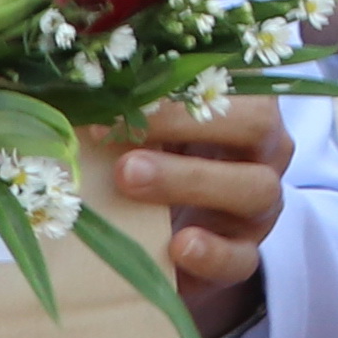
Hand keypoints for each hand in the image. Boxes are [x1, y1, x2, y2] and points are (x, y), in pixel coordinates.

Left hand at [86, 92, 290, 331]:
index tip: (116, 94)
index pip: (231, 80)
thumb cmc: (154, 163)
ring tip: (130, 181)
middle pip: (257, 125)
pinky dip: (212, 252)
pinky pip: (244, 257)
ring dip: (191, 181)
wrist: (167, 236)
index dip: (177, 84)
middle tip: (122, 131)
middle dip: (186, 125)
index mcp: (242, 108)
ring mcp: (258, 207)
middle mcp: (263, 152)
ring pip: (257, 188)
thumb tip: (74, 87)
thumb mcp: (147, 129)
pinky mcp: (244, 255)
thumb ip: (127, 108)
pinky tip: (178, 246)